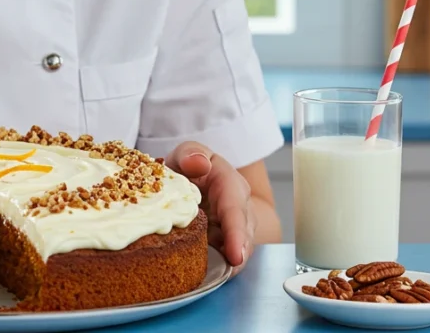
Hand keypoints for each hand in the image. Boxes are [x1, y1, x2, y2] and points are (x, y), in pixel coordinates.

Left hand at [166, 141, 254, 272]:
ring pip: (239, 248)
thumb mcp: (186, 153)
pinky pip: (228, 256)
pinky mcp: (228, 241)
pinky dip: (222, 266)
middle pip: (243, 233)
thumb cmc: (190, 166)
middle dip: (239, 253)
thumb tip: (198, 163)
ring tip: (219, 276)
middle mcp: (239, 207)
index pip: (235, 209)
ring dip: (231, 263)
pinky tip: (212, 275)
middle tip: (231, 271)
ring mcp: (236, 226)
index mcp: (230, 183)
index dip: (236, 233)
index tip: (236, 255)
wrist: (192, 178)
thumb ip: (190, 154)